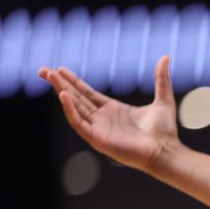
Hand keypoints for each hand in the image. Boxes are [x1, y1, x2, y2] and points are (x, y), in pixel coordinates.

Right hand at [38, 55, 179, 172]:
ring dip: (61, 91)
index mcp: (113, 110)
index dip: (73, 81)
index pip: (87, 93)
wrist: (165, 151)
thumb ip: (161, 79)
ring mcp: (99, 129)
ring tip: (50, 76)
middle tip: (44, 70)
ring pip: (74, 107)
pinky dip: (70, 109)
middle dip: (59, 84)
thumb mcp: (163, 100)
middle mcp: (103, 119)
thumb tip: (166, 57)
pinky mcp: (97, 139)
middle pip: (76, 98)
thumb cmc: (165, 132)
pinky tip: (63, 95)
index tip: (60, 69)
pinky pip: (78, 122)